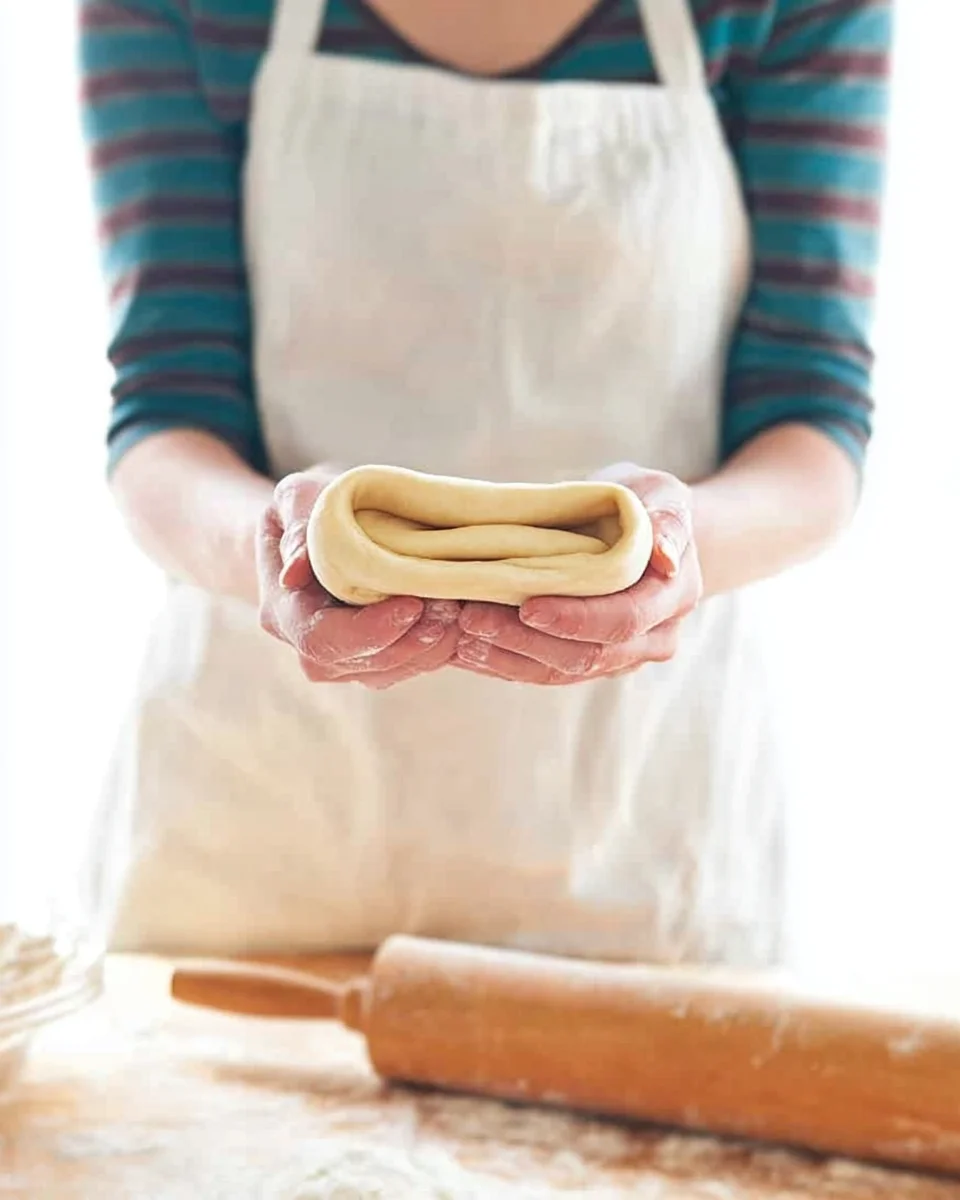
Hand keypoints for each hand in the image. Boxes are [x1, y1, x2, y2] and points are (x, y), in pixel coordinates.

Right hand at [256, 469, 460, 688]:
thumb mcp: (296, 497)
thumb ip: (298, 523)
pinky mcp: (374, 660)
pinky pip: (407, 667)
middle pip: (361, 663)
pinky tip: (459, 619)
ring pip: (390, 671)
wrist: (319, 529)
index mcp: (283, 611)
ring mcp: (342, 659)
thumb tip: (295, 570)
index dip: (369, 630)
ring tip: (459, 609)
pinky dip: (437, 648)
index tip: (414, 603)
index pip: (321, 638)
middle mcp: (308, 646)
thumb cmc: (309, 507)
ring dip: (430, 647)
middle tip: (451, 606)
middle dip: (410, 640)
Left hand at [454, 464, 701, 684]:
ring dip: (506, 655)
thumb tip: (665, 555)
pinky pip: (543, 673)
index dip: (574, 618)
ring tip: (460, 631)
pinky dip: (503, 660)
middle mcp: (651, 640)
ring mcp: (619, 659)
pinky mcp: (586, 664)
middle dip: (525, 640)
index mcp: (670, 599)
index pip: (622, 620)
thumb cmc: (648, 505)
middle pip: (585, 656)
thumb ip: (664, 519)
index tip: (526, 605)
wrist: (648, 535)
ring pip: (559, 671)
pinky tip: (466, 645)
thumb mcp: (661, 495)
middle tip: (471, 618)